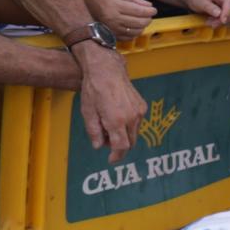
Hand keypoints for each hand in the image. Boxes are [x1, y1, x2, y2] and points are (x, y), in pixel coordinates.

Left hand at [72, 45, 146, 161]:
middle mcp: (131, 118)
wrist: (107, 69)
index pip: (121, 147)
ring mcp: (138, 112)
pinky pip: (136, 122)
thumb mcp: (87, 112)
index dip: (116, 156)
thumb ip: (94, 132)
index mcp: (116, 121)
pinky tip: (116, 115)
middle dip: (119, 146)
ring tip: (108, 125)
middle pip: (129, 142)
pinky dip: (128, 125)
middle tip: (105, 139)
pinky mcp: (141, 106)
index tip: (111, 160)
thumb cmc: (94, 88)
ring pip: (134, 133)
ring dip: (123, 135)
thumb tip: (99, 146)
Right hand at [83, 0, 155, 40]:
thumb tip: (149, 5)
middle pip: (139, 22)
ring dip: (143, 26)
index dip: (149, 11)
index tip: (153, 10)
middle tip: (149, 15)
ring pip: (136, 31)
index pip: (138, 10)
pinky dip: (136, 32)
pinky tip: (134, 27)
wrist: (81, 10)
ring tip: (142, 20)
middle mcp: (113, 19)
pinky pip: (129, 37)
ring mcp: (112, 29)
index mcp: (114, 5)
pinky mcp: (111, 36)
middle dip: (148, 18)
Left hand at [184, 0, 229, 26]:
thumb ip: (208, 6)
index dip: (227, 12)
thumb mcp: (199, 1)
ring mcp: (229, 5)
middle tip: (211, 24)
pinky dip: (223, 23)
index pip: (229, 2)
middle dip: (224, 19)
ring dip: (223, 22)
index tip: (222, 21)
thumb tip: (218, 14)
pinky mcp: (229, 11)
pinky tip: (214, 22)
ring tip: (210, 22)